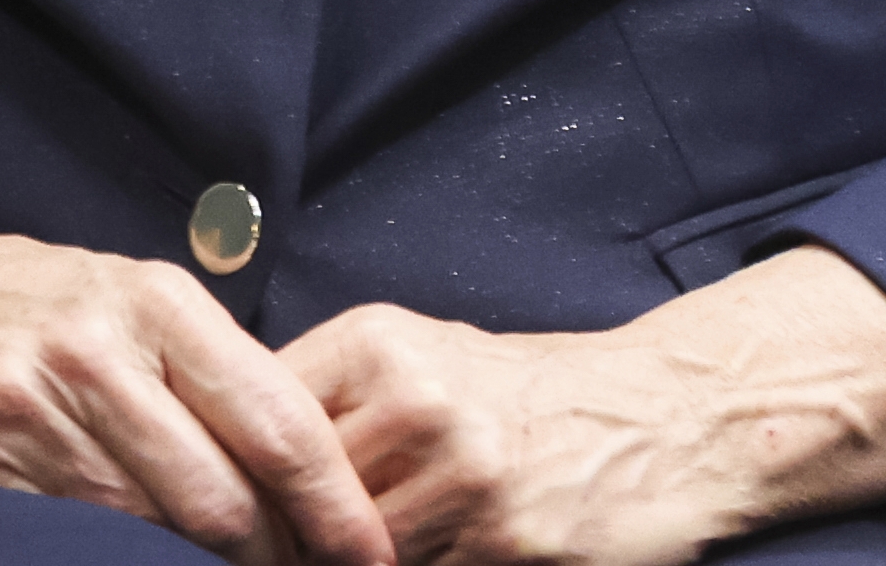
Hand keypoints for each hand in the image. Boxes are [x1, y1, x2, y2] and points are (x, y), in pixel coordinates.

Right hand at [0, 123, 393, 563]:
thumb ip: (205, 364)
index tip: (373, 555)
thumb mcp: (122, 294)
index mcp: (156, 302)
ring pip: (155, 531)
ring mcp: (35, 409)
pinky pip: (76, 538)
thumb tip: (307, 455)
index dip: (337, 506)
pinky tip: (142, 564)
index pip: (280, 422)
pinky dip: (122, 560)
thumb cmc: (23, 301)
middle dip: (278, 559)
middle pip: (227, 498)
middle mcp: (102, 351)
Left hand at [283, 251, 885, 565]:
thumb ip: (337, 398)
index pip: (261, 420)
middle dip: (281, 540)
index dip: (236, 478)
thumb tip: (233, 452)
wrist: (666, 417)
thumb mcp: (426, 357)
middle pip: (295, 499)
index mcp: (380, 341)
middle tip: (270, 556)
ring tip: (343, 561)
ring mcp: (465, 472)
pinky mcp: (507, 540)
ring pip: (350, 554)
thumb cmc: (531, 395)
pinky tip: (423, 563)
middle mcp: (417, 397)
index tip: (219, 511)